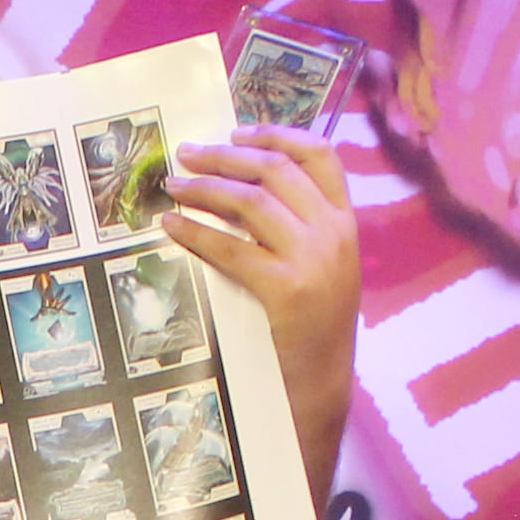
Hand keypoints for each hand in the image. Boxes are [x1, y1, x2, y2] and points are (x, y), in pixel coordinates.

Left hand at [158, 126, 358, 501]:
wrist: (323, 388)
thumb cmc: (312, 332)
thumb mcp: (320, 270)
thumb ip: (299, 231)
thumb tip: (245, 193)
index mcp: (346, 223)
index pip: (320, 155)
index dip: (276, 135)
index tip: (237, 130)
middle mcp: (335, 233)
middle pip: (276, 171)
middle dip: (227, 157)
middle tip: (186, 154)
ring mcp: (315, 260)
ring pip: (254, 202)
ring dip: (206, 189)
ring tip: (173, 186)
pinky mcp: (288, 290)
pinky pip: (234, 250)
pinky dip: (198, 233)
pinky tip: (172, 227)